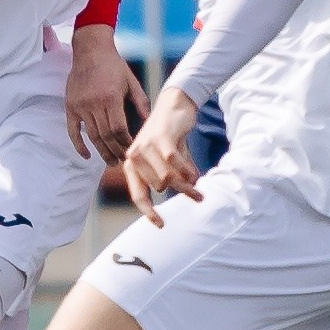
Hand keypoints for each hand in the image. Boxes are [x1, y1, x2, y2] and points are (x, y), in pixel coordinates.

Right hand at [66, 25, 149, 163]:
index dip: (126, 143)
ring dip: (102, 151)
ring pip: (92, 135)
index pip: (118, 129)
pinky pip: (73, 131)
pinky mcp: (70, 106)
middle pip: (105, 135)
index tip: (134, 151)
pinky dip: (79, 145)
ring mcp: (80, 106)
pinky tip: (87, 155)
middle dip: (116, 151)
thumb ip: (141, 102)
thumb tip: (150, 123)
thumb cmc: (114, 65)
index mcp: (110, 97)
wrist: (90, 50)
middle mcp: (94, 103)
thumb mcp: (131, 82)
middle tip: (124, 163)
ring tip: (111, 162)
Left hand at [122, 87, 203, 226]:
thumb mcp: (163, 159)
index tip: (161, 225)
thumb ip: (166, 177)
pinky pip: (176, 164)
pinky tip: (196, 174)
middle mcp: (134, 156)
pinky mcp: (161, 139)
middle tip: (195, 193)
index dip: (149, 212)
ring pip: (168, 178)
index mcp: (132, 165)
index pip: (138, 195)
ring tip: (197, 185)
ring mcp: (146, 147)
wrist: (173, 104)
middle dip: (179, 190)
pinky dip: (188, 171)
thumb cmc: (169, 135)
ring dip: (186, 184)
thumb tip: (183, 196)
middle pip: (160, 187)